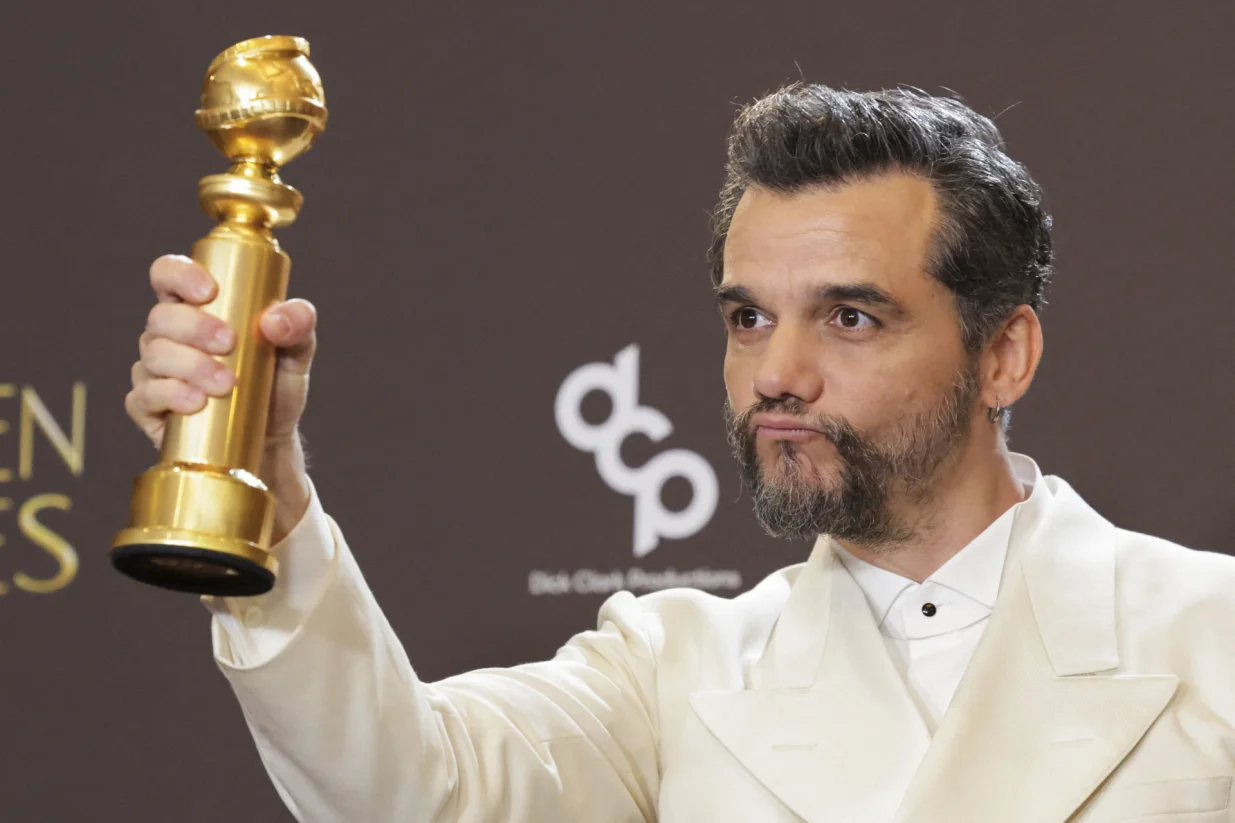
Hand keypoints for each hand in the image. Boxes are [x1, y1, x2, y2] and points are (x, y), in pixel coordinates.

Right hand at [126, 254, 317, 538]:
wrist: (270, 441)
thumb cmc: (275, 386)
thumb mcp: (298, 351)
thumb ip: (298, 324)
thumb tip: (273, 319)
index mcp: (196, 308)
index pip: (168, 275)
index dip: (179, 274)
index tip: (209, 290)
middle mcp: (168, 336)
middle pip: (161, 317)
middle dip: (194, 327)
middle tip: (229, 343)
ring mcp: (154, 372)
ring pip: (153, 356)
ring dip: (190, 365)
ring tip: (227, 383)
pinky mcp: (150, 409)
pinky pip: (143, 396)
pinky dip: (169, 396)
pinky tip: (195, 402)